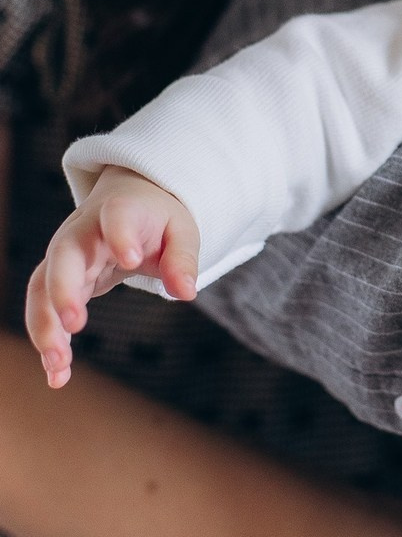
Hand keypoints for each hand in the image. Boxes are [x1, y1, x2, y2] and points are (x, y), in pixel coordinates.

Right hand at [25, 165, 198, 387]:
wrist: (128, 199)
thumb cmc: (156, 218)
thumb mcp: (180, 230)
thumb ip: (182, 258)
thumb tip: (186, 292)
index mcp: (120, 210)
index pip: (116, 218)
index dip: (122, 236)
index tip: (132, 260)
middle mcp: (83, 232)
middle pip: (63, 256)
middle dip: (64, 290)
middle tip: (75, 325)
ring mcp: (64, 256)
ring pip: (42, 287)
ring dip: (46, 326)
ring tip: (58, 364)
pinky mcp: (58, 280)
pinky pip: (44, 309)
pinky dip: (49, 340)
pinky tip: (57, 374)